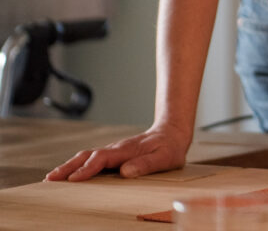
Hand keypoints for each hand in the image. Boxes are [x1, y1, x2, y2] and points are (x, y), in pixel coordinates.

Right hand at [45, 123, 190, 180]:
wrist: (172, 132)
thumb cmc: (169, 147)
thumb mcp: (164, 158)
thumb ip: (145, 164)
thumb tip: (125, 172)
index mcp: (126, 150)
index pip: (102, 159)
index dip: (87, 169)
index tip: (73, 179)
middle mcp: (116, 149)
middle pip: (87, 156)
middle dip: (68, 167)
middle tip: (50, 179)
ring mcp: (113, 151)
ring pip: (86, 156)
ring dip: (69, 166)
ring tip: (52, 178)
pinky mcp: (112, 155)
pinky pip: (91, 159)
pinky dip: (77, 166)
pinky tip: (69, 174)